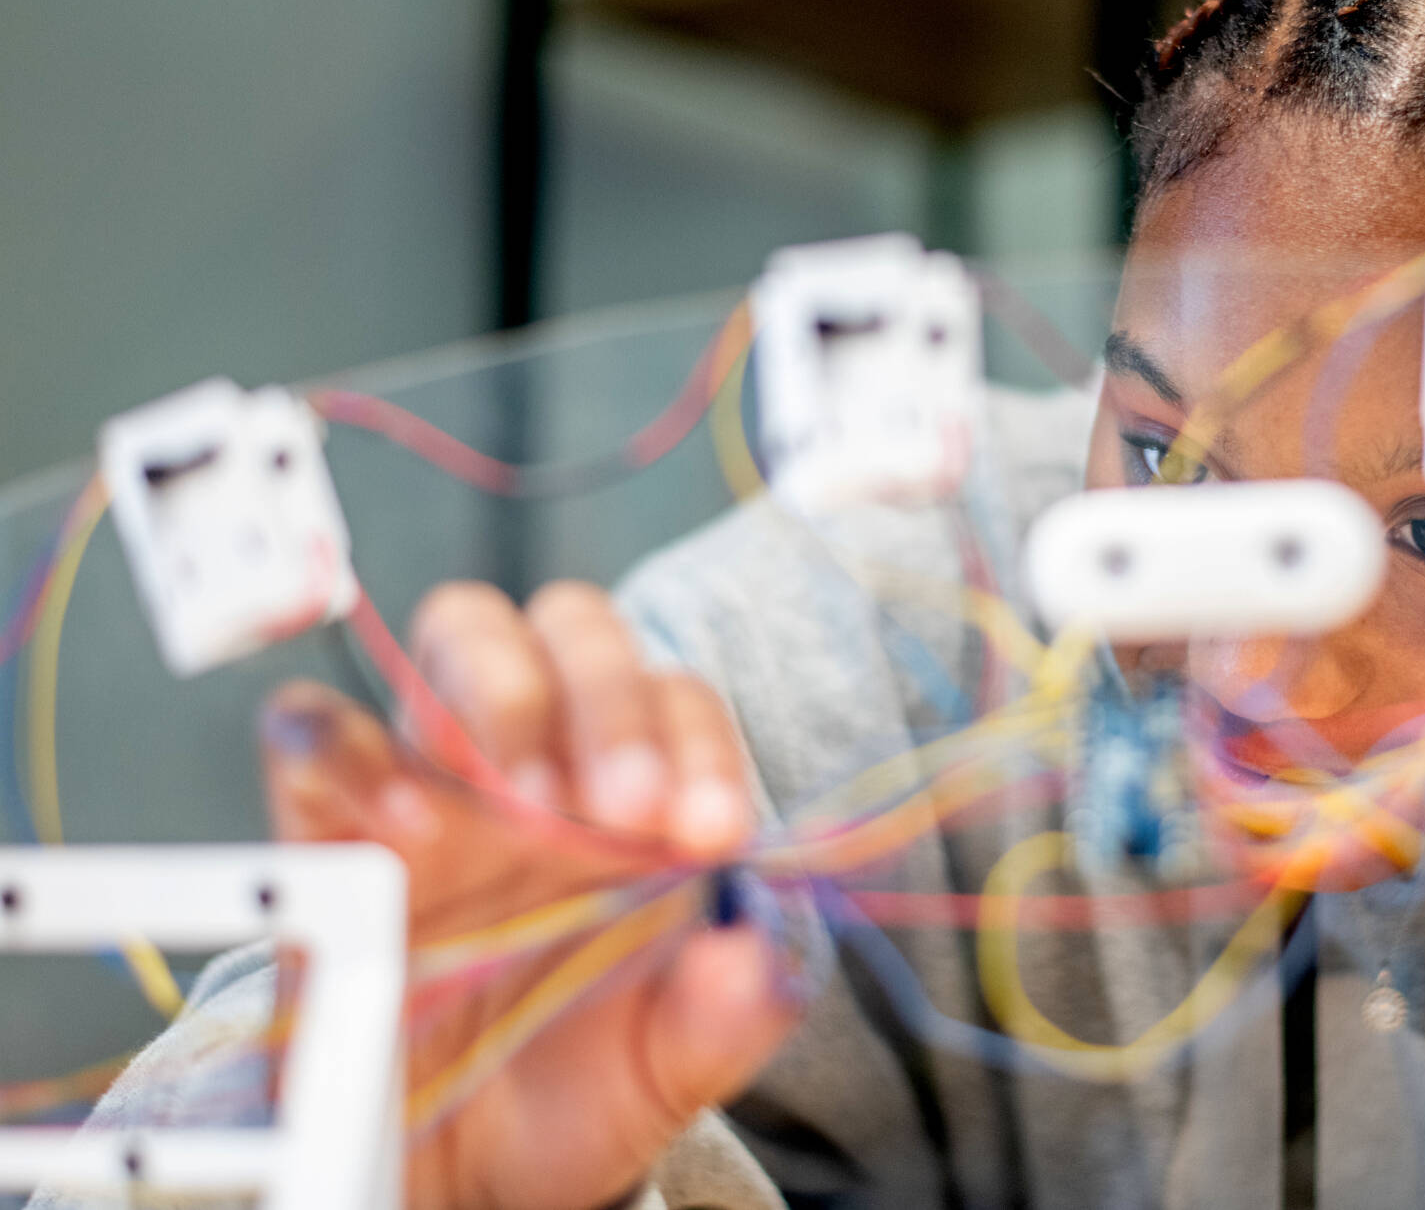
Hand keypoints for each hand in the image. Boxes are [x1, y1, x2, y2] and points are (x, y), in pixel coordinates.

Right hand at [259, 581, 796, 1209]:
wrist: (461, 1170)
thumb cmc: (576, 1085)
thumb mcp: (673, 1062)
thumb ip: (728, 1011)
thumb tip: (753, 956)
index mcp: (638, 792)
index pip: (680, 697)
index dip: (701, 747)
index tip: (711, 833)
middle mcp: (543, 757)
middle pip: (576, 625)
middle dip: (611, 697)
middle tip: (626, 809)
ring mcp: (437, 776)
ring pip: (464, 631)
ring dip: (505, 692)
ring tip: (526, 805)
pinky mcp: (328, 826)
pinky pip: (313, 731)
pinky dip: (349, 748)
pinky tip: (406, 825)